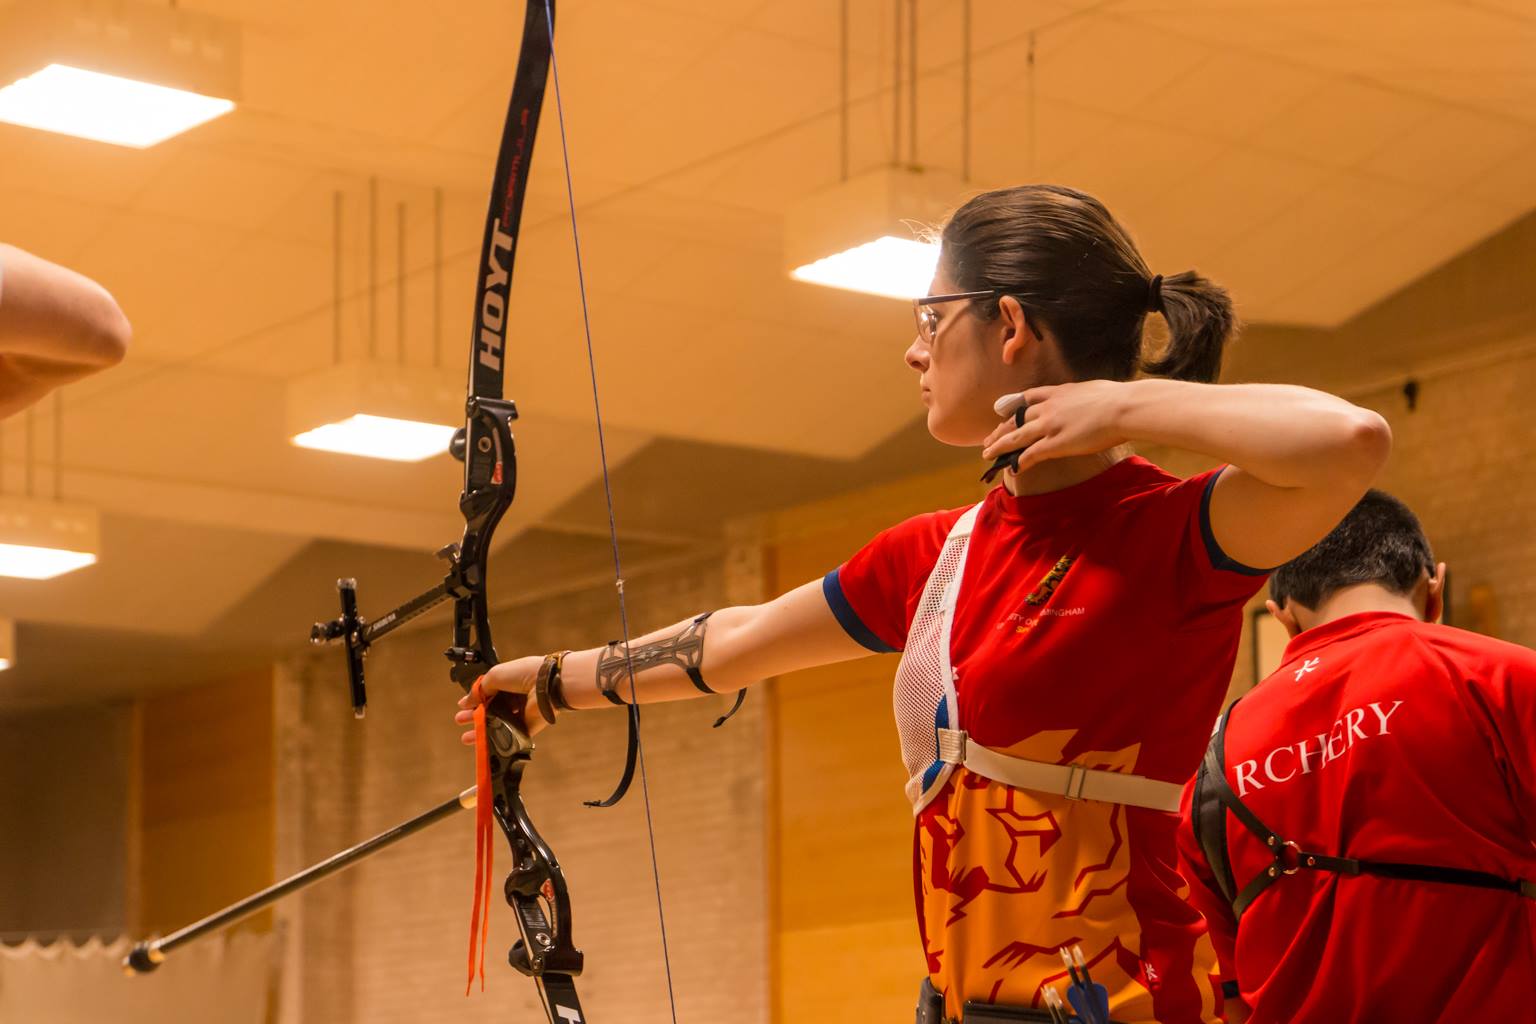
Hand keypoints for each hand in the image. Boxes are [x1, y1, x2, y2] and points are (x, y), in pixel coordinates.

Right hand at [454, 654, 549, 744]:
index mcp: (509, 682)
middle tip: (460, 721)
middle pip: (491, 710)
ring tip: (467, 738)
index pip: (489, 693)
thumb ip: (479, 690)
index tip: (462, 707)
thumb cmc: (524, 674)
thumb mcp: (495, 675)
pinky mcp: (528, 728)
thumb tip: (466, 701)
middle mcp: (516, 697)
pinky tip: (483, 744)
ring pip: (498, 725)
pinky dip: (496, 740)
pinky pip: (510, 736)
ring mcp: (522, 713)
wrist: (547, 685)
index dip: (475, 700)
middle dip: (474, 716)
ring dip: (482, 730)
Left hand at [980, 380, 1130, 472]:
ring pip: (1015, 437)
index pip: (1028, 398)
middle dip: (1000, 430)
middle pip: (1015, 419)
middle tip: (988, 439)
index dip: (1013, 406)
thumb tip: (1089, 397)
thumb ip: (1082, 395)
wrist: (1124, 408)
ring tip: (987, 454)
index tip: (1002, 411)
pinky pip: (1029, 454)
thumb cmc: (1119, 399)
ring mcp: (1049, 425)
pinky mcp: (1054, 444)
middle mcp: (1048, 408)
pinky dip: (1017, 462)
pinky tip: (1011, 470)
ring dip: (999, 446)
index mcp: (1058, 392)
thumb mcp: (1094, 389)